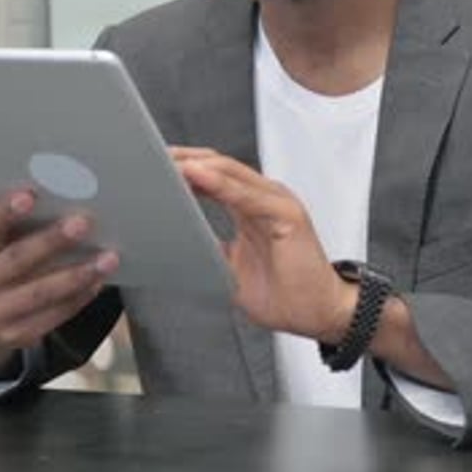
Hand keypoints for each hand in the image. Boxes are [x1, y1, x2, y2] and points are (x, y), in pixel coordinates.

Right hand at [0, 189, 118, 367]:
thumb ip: (3, 226)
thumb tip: (42, 192)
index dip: (3, 213)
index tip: (28, 195)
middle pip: (15, 262)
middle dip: (49, 242)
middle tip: (81, 222)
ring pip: (38, 294)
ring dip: (76, 275)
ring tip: (108, 257)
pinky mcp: (13, 335)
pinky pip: (50, 317)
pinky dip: (76, 299)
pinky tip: (96, 281)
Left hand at [172, 147, 356, 341]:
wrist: (319, 313)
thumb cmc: (285, 293)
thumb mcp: (231, 266)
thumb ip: (209, 247)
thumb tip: (177, 242)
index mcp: (251, 205)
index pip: (213, 174)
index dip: (184, 167)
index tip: (153, 167)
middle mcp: (265, 197)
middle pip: (219, 165)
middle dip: (184, 159)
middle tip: (151, 158)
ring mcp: (277, 202)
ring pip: (232, 172)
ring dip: (198, 166)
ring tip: (169, 163)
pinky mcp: (287, 214)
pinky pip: (249, 196)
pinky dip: (222, 184)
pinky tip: (199, 177)